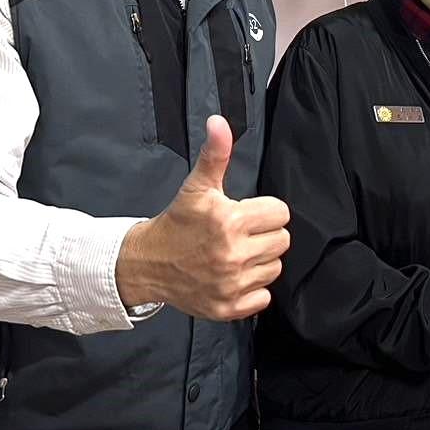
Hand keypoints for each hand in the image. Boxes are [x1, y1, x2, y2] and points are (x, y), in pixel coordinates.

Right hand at [116, 116, 289, 320]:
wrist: (148, 263)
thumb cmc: (177, 223)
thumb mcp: (197, 186)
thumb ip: (216, 153)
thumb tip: (220, 122)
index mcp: (230, 220)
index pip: (280, 213)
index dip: (265, 211)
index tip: (247, 214)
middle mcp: (233, 254)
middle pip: (282, 241)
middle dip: (264, 234)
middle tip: (241, 234)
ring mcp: (231, 284)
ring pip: (274, 268)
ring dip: (260, 261)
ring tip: (236, 253)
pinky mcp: (227, 307)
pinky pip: (263, 298)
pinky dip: (253, 289)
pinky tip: (234, 276)